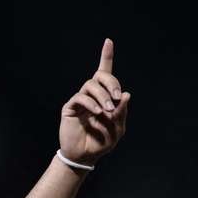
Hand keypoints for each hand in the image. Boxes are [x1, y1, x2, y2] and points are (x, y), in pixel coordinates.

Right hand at [59, 38, 131, 164]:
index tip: (108, 41)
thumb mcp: (117, 128)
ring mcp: (80, 100)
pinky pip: (80, 98)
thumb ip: (122, 112)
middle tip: (117, 97)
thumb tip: (126, 94)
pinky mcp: (70, 107)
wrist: (85, 156)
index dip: (106, 56)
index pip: (105, 73)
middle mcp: (92, 95)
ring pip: (90, 85)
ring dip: (102, 96)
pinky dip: (91, 103)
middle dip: (111, 82)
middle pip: (100, 76)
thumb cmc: (102, 142)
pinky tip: (98, 112)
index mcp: (105, 97)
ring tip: (108, 110)